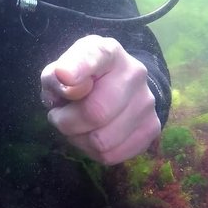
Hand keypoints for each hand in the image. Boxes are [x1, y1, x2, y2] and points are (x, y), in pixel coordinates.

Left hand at [40, 35, 160, 164]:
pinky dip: (94, 152)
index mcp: (107, 52)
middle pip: (96, 112)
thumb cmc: (81, 80)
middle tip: (61, 117)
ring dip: (79, 140)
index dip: (77, 68)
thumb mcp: (60, 72)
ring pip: (102, 141)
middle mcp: (134, 73)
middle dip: (67, 122)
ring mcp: (147, 101)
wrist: (116, 88)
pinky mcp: (151, 128)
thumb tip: (68, 81)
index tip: (64, 75)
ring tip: (78, 126)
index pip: (95, 56)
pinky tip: (93, 136)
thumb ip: (56, 76)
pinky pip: (113, 155)